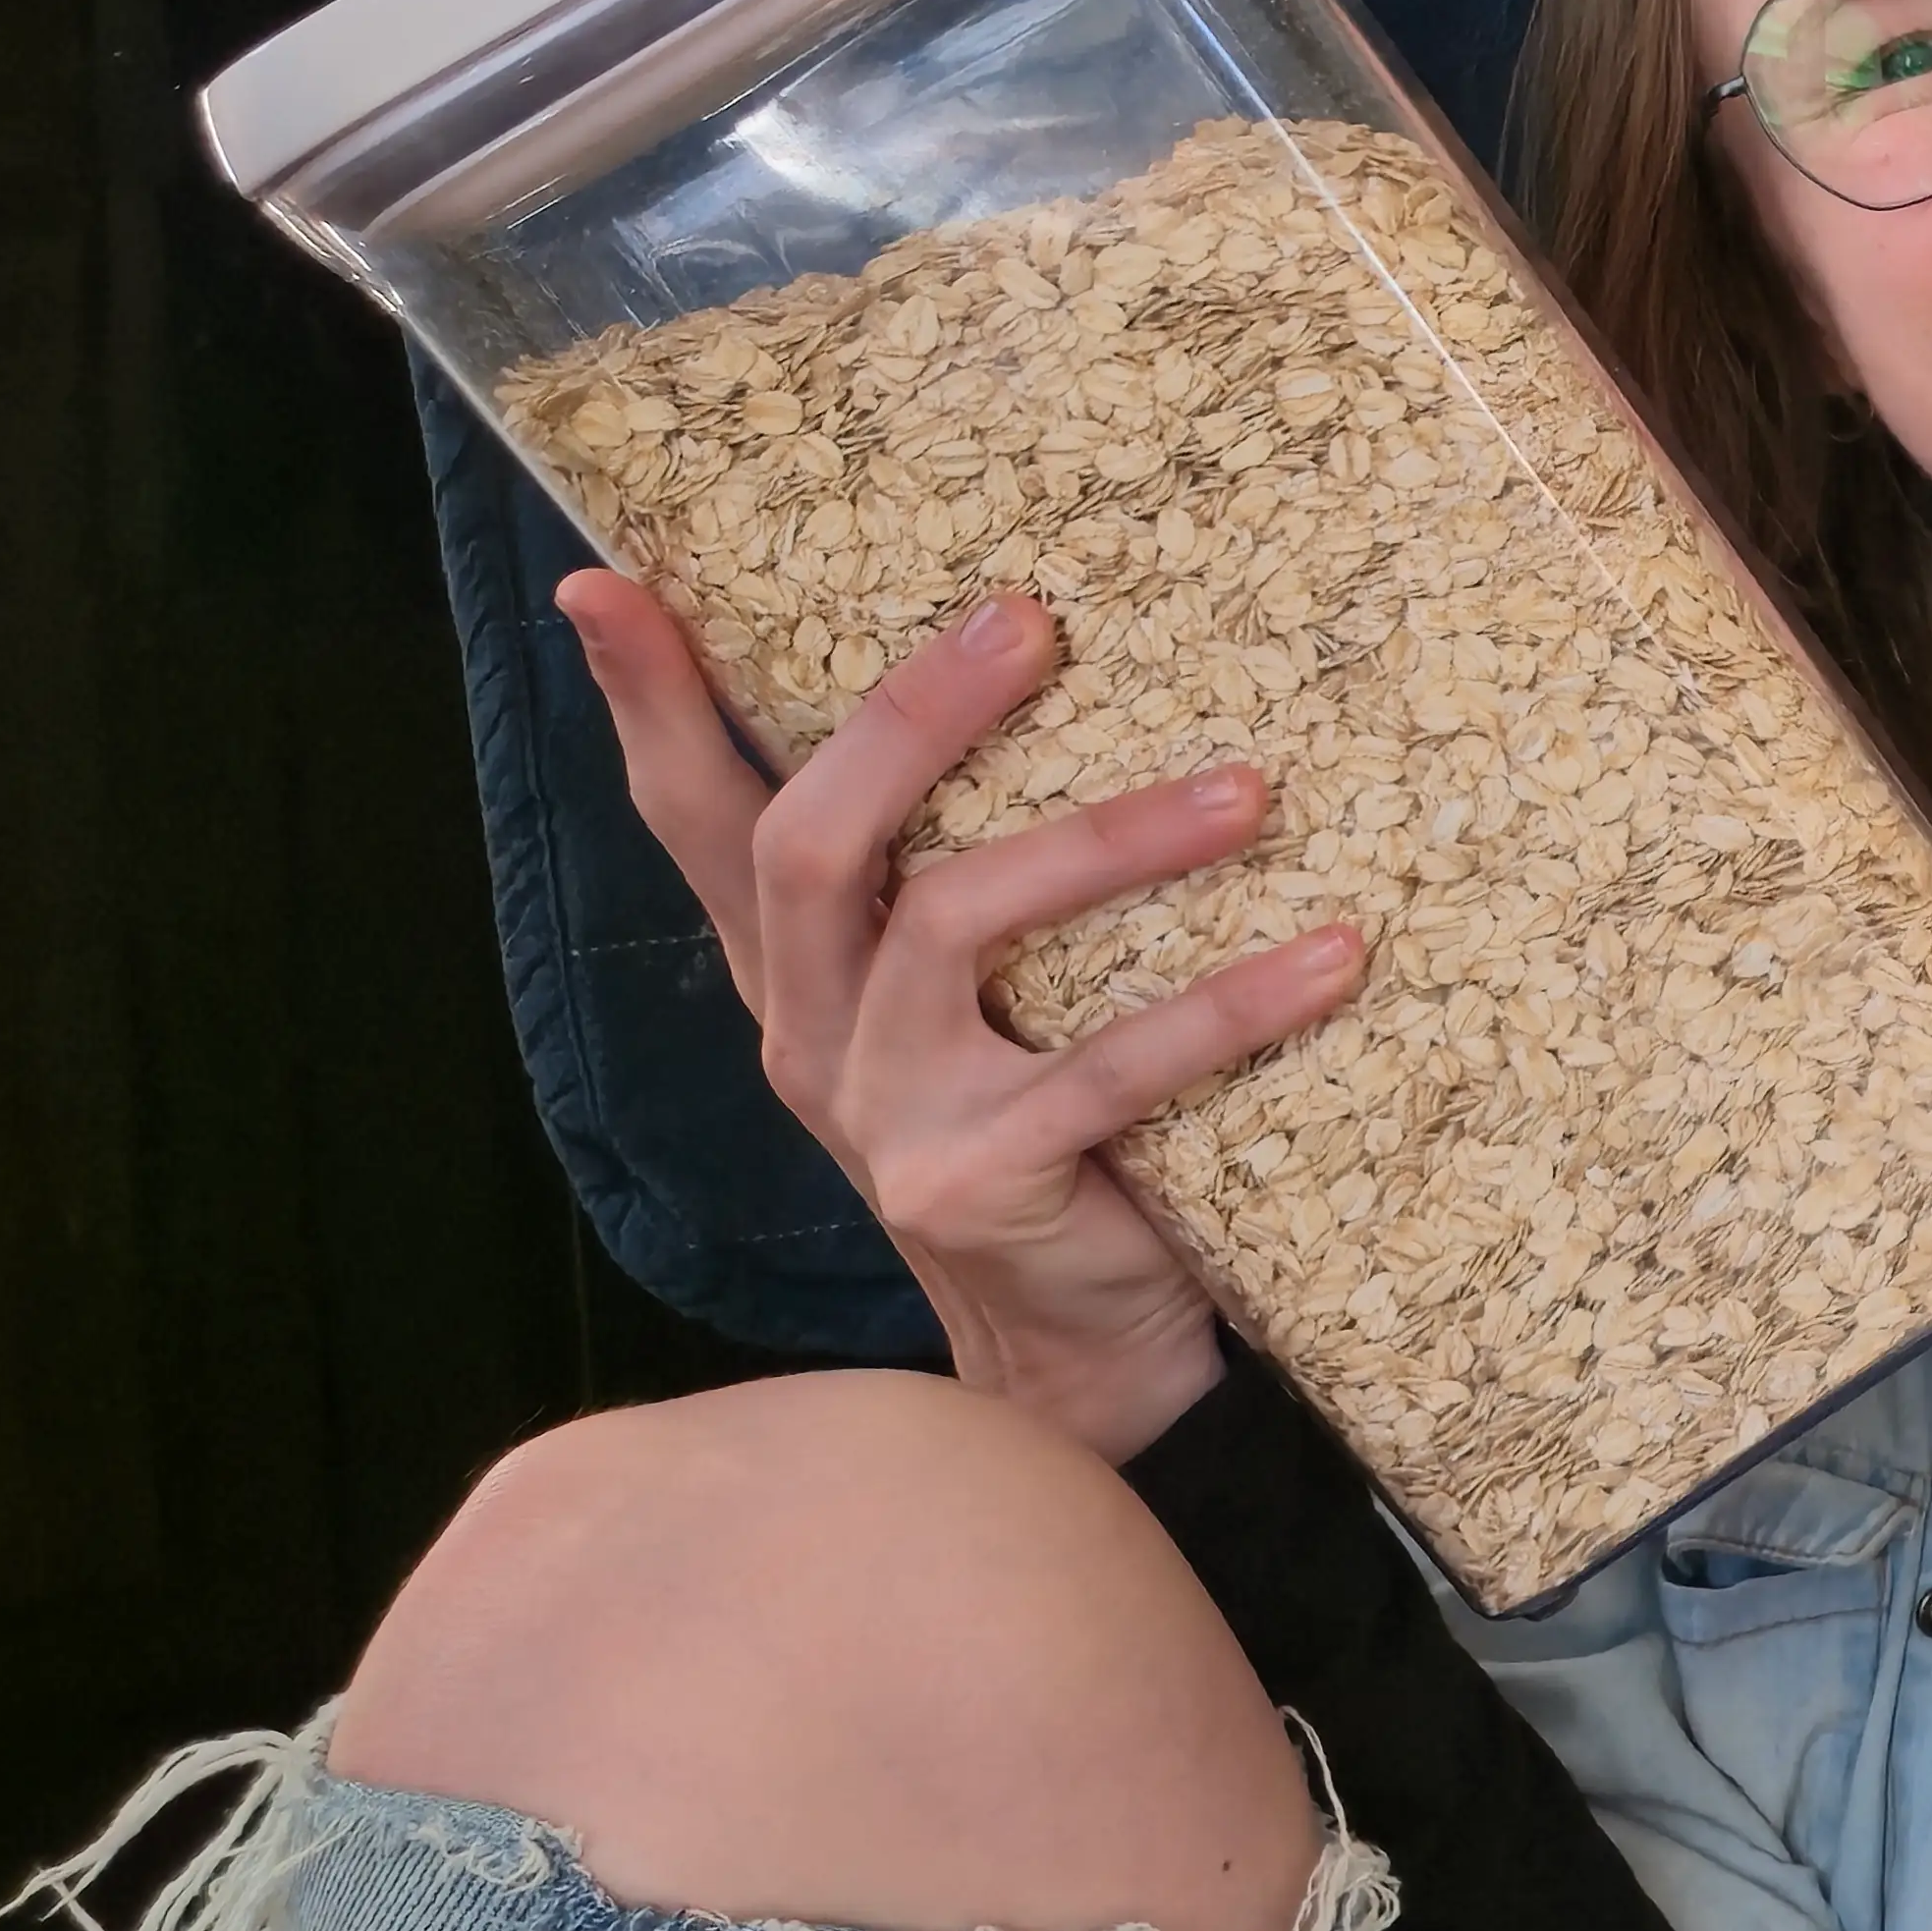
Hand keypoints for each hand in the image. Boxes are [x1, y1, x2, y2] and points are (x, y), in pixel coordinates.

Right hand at [565, 569, 1364, 1467]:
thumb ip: (970, 868)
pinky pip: (1109, 1069)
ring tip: (1247, 790)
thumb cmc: (1061, 1128)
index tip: (601, 582)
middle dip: (907, 718)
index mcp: (801, 973)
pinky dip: (1227, 1004)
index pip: (695, 821)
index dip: (645, 706)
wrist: (1085, 1348)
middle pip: (808, 844)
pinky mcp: (974, 1183)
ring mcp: (880, 1113)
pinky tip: (1330, 956)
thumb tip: (1029, 675)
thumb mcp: (990, 995)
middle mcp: (812, 1033)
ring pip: (950, 925)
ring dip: (1106, 839)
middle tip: (1026, 620)